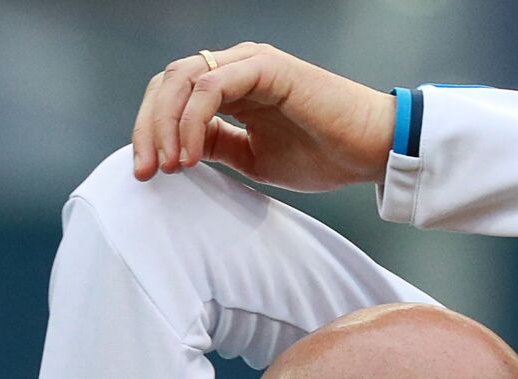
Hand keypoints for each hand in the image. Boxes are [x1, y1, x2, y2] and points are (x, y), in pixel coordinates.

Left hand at [131, 43, 396, 191]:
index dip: (149, 132)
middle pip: (167, 84)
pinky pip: (211, 87)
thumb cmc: (323, 154)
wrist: (371, 151)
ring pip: (182, 80)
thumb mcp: (251, 158)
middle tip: (145, 172)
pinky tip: (189, 155)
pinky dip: (191, 121)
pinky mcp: (266, 68)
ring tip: (168, 167)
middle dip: (147, 129)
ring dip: (164, 125)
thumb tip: (177, 151)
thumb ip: (215, 146)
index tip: (146, 175)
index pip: (171, 97)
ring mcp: (250, 64)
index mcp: (230, 87)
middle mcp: (235, 68)